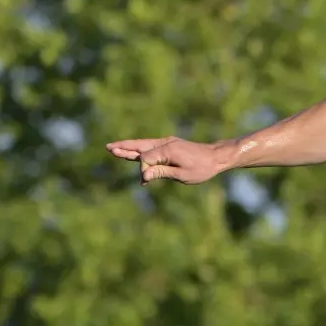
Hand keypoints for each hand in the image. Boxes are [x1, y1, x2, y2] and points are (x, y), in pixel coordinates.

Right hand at [107, 136, 228, 184]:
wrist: (217, 156)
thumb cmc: (202, 168)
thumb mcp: (183, 175)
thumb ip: (162, 173)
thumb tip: (143, 176)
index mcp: (167, 150)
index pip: (145, 160)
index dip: (143, 172)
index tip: (146, 182)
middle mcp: (165, 143)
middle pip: (139, 146)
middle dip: (124, 148)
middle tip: (108, 148)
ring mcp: (167, 142)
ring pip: (143, 144)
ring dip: (129, 146)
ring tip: (114, 148)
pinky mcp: (170, 144)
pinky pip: (151, 146)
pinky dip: (140, 148)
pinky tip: (133, 150)